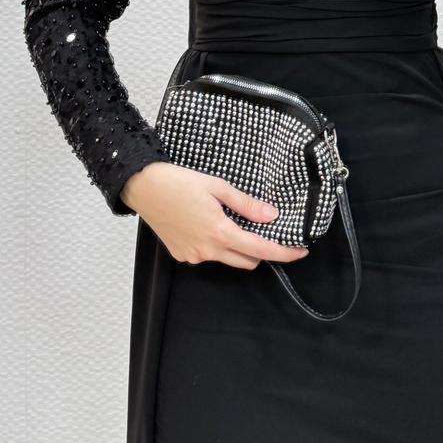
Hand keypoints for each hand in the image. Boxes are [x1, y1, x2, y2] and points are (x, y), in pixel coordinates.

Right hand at [120, 161, 309, 269]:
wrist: (143, 187)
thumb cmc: (178, 182)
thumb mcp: (218, 187)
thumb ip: (246, 204)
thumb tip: (271, 216)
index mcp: (220, 232)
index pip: (261, 250)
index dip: (283, 253)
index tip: (299, 252)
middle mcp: (207, 250)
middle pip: (247, 260)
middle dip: (261, 250)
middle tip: (264, 230)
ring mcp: (193, 256)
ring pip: (227, 259)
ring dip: (237, 247)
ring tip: (231, 221)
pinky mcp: (182, 255)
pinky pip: (208, 255)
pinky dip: (216, 245)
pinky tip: (208, 225)